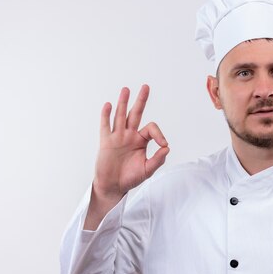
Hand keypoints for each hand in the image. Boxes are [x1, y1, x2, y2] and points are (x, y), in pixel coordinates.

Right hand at [93, 84, 168, 200]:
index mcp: (141, 140)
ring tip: (126, 89)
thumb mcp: (147, 170)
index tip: (163, 144)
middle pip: (136, 114)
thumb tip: (166, 147)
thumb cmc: (131, 177)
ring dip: (123, 103)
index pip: (151, 128)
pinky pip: (106, 126)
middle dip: (141, 101)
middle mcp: (129, 135)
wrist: (114, 186)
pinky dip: (106, 116)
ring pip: (121, 116)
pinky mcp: (106, 142)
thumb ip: (158, 160)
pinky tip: (109, 105)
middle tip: (146, 87)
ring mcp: (117, 137)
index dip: (159, 134)